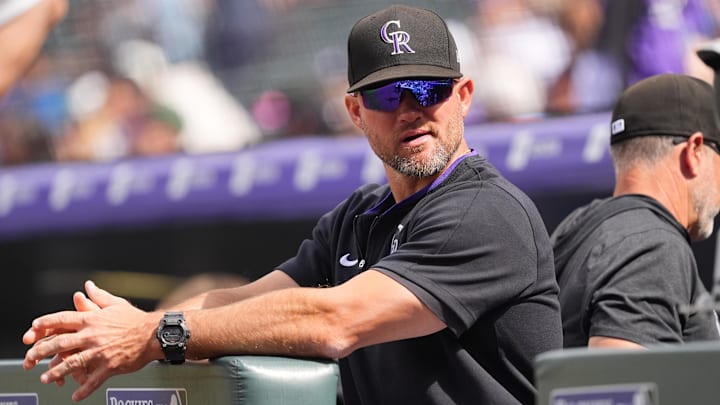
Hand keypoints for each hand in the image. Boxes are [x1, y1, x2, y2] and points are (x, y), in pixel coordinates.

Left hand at [23, 280, 160, 400]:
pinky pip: (92, 380)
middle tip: (31, 358)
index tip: (34, 327)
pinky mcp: (109, 366)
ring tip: (46, 378)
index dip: (46, 323)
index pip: (63, 319)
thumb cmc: (136, 320)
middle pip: (60, 343)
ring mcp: (100, 352)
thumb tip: (88, 286)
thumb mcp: (116, 304)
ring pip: (71, 363)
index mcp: (92, 319)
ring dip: (56, 372)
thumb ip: (99, 296)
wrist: (154, 334)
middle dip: (42, 351)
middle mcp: (92, 335)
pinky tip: (75, 395)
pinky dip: (82, 389)